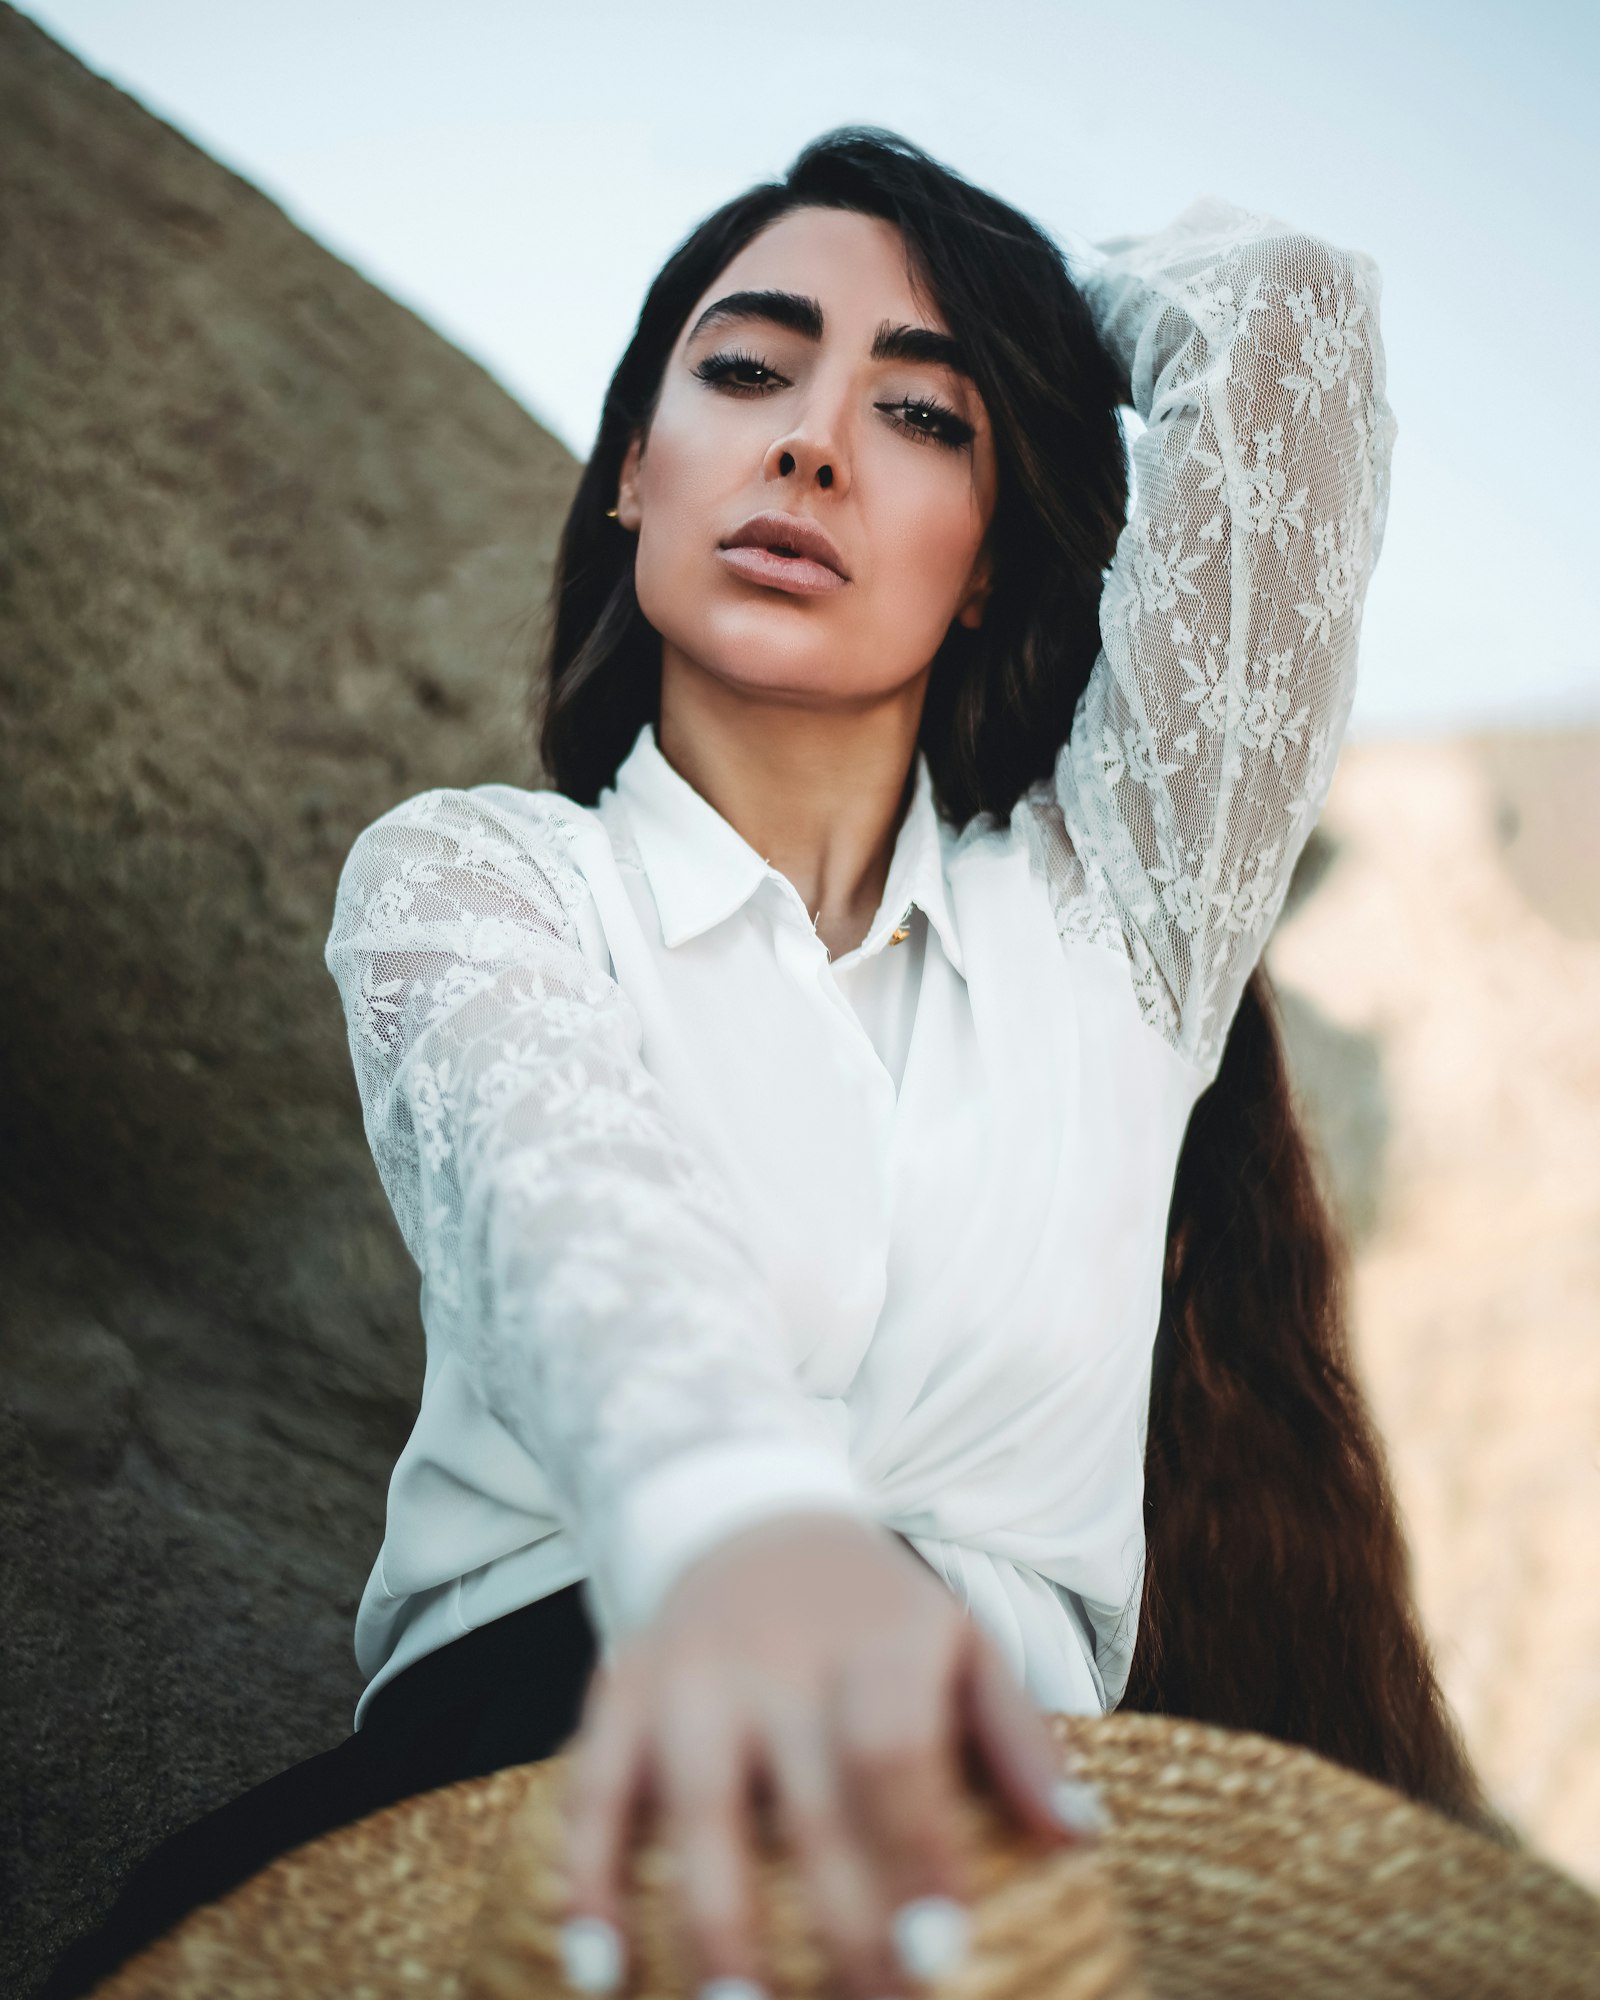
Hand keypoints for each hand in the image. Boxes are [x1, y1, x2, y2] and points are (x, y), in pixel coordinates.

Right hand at [558, 1511, 1096, 1998]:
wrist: (752, 1515)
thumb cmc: (874, 1611)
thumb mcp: (961, 1642)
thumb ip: (1017, 1735)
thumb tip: (1079, 1837)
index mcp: (877, 1643)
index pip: (894, 1752)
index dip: (915, 1854)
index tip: (942, 1957)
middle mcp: (777, 1658)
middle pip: (805, 1805)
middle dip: (837, 1930)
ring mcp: (690, 1676)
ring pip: (694, 1808)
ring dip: (713, 1925)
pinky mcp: (622, 1690)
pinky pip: (593, 1790)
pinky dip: (590, 1880)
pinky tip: (601, 1969)